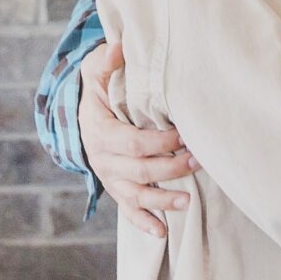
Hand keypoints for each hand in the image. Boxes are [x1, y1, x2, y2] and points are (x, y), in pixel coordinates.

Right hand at [80, 42, 199, 239]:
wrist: (82, 115)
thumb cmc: (99, 90)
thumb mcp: (97, 72)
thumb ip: (106, 61)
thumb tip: (119, 46)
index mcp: (101, 132)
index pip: (131, 142)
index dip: (158, 142)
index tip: (183, 136)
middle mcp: (103, 159)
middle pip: (137, 170)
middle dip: (168, 168)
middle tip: (197, 162)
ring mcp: (109, 177)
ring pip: (134, 195)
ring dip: (160, 201)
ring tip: (187, 202)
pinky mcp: (116, 188)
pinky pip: (127, 211)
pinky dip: (143, 224)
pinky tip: (162, 233)